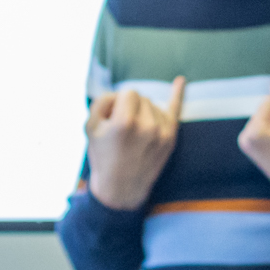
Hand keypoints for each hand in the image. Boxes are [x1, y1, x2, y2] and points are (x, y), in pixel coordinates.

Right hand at [84, 77, 186, 210]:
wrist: (120, 189)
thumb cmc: (102, 156)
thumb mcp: (90, 127)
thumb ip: (103, 101)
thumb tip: (120, 93)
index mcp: (125, 123)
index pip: (128, 92)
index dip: (118, 103)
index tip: (112, 119)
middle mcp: (147, 127)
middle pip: (142, 97)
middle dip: (130, 108)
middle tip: (122, 131)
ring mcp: (162, 133)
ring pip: (153, 105)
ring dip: (143, 112)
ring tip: (134, 134)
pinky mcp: (170, 138)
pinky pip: (176, 109)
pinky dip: (177, 94)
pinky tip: (180, 81)